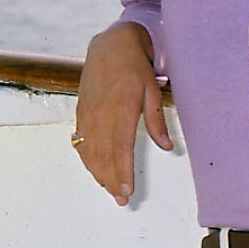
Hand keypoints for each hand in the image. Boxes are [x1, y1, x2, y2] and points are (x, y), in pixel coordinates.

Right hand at [74, 23, 171, 204]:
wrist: (109, 46)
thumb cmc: (135, 67)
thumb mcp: (152, 91)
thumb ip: (157, 120)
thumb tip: (167, 147)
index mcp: (122, 109)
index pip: (121, 149)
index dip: (122, 173)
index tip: (126, 191)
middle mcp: (102, 114)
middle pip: (104, 156)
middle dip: (111, 180)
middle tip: (121, 200)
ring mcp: (89, 114)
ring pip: (90, 151)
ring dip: (98, 173)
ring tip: (109, 190)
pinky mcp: (82, 112)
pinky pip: (81, 140)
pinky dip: (87, 158)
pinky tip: (94, 170)